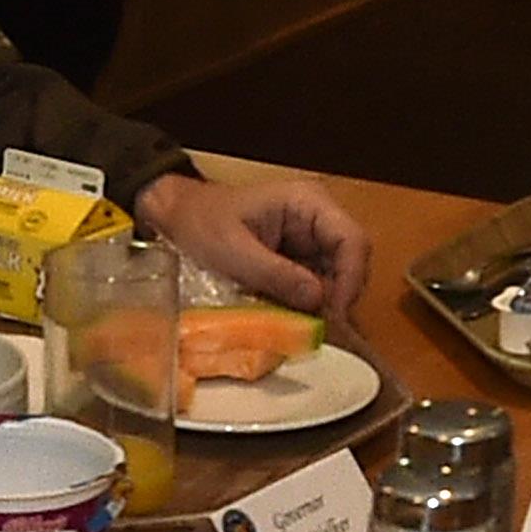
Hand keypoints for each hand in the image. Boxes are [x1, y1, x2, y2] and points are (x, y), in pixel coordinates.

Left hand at [138, 167, 371, 321]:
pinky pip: (316, 286)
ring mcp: (309, 240)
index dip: (351, 279)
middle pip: (351, 261)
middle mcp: (317, 219)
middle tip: (322, 328)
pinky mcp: (298, 260)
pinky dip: (309, 306)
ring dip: (325, 305)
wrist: (177, 218)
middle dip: (340, 295)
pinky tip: (295, 320)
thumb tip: (318, 299)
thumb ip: (277, 274)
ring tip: (305, 328)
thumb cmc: (202, 224)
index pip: (353, 240)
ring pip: (337, 277)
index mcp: (308, 203)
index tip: (335, 313)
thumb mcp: (234, 252)